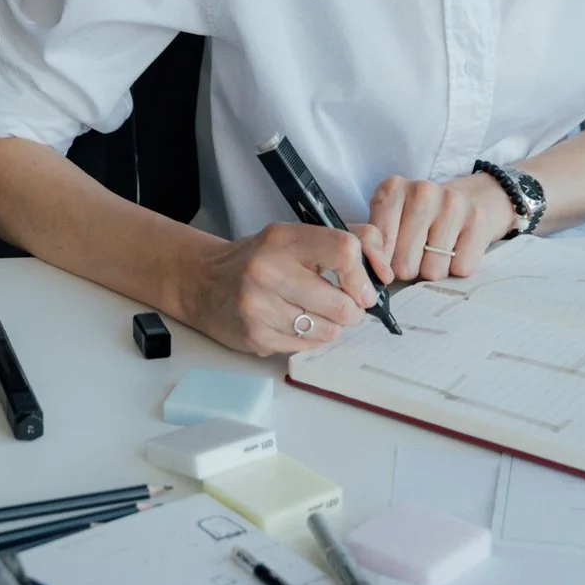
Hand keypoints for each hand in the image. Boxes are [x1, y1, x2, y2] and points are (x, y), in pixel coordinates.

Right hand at [175, 222, 381, 356]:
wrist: (202, 282)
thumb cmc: (258, 258)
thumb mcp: (294, 237)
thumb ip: (341, 242)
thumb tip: (383, 269)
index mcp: (282, 238)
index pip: (344, 250)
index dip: (363, 273)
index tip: (363, 285)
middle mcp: (267, 271)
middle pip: (342, 304)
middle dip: (353, 310)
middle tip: (346, 306)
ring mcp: (259, 307)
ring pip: (327, 331)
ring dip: (331, 326)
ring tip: (316, 314)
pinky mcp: (256, 337)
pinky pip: (306, 348)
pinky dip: (308, 339)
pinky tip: (292, 324)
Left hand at [358, 173, 516, 284]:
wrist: (464, 201)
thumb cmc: (415, 219)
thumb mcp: (387, 222)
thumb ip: (374, 245)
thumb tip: (376, 276)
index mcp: (392, 189)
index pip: (379, 246)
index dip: (382, 264)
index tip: (387, 263)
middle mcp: (422, 191)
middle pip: (404, 264)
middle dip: (408, 270)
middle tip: (414, 256)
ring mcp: (452, 203)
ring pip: (433, 271)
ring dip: (432, 270)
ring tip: (434, 251)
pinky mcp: (477, 220)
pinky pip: (460, 269)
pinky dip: (456, 268)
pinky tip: (454, 249)